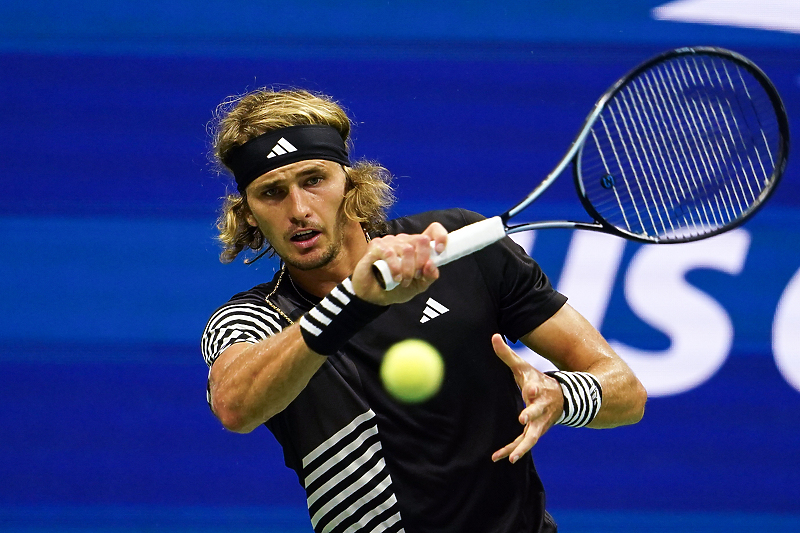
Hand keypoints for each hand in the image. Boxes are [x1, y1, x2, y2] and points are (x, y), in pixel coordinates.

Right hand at [351, 222, 447, 305]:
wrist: (374, 297)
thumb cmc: (396, 288)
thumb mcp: (418, 286)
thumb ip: (429, 277)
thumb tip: (432, 265)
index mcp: (417, 247)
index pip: (433, 230)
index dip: (440, 236)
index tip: (440, 250)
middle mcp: (404, 241)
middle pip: (422, 240)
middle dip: (422, 261)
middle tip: (417, 276)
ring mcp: (390, 242)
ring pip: (407, 249)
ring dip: (408, 269)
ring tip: (403, 281)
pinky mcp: (376, 246)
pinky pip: (390, 253)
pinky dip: (395, 268)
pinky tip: (395, 278)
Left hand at [491, 334, 563, 463]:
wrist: (564, 399)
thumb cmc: (537, 381)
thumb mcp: (524, 368)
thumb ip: (507, 355)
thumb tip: (493, 336)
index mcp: (538, 389)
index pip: (536, 387)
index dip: (533, 387)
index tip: (529, 388)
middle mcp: (541, 407)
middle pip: (537, 412)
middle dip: (531, 414)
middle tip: (523, 418)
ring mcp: (540, 422)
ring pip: (532, 436)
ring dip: (522, 446)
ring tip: (511, 458)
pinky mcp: (536, 432)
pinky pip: (524, 443)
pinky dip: (513, 451)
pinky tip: (499, 458)